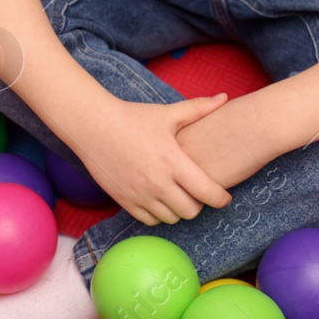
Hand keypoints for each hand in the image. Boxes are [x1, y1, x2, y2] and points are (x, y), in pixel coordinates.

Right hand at [61, 94, 234, 225]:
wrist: (93, 126)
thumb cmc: (133, 118)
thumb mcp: (167, 113)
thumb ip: (199, 108)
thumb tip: (225, 97)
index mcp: (172, 161)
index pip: (206, 191)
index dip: (220, 198)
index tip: (225, 197)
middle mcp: (158, 182)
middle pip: (191, 211)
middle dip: (199, 204)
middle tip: (198, 192)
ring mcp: (140, 194)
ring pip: (171, 219)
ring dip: (178, 210)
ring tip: (179, 194)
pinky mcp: (125, 201)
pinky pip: (150, 220)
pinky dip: (159, 214)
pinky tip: (160, 198)